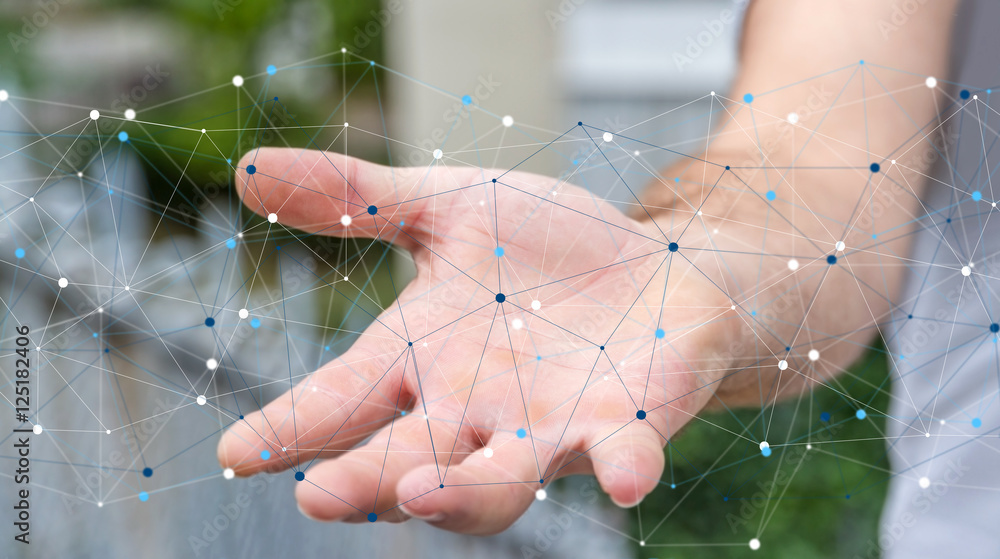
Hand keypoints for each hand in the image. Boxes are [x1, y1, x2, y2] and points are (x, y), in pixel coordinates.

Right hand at [217, 147, 733, 534]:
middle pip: (405, 459)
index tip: (237, 451)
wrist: (656, 266)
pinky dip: (622, 468)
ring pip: (498, 483)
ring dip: (463, 494)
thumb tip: (246, 171)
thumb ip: (359, 199)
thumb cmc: (542, 249)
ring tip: (420, 492)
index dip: (289, 428)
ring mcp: (550, 424)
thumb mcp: (449, 207)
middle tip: (318, 496)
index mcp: (421, 360)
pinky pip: (622, 455)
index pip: (341, 400)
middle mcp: (474, 409)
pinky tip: (625, 479)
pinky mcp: (627, 422)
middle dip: (363, 480)